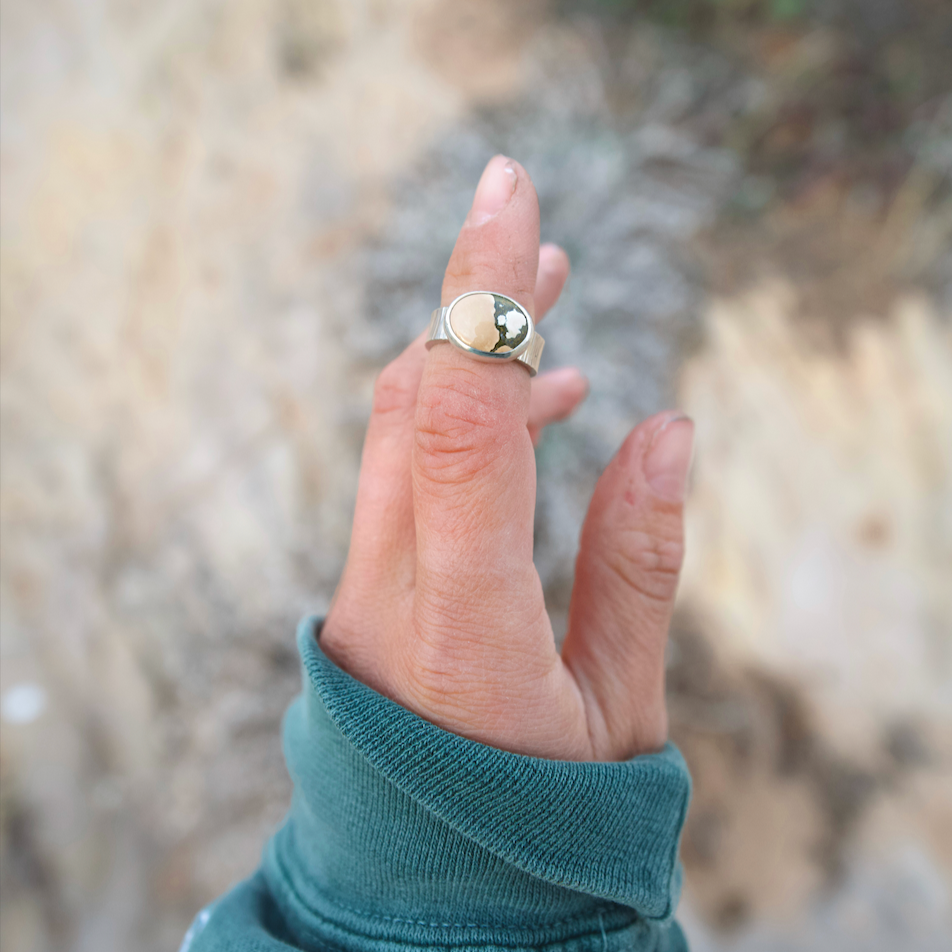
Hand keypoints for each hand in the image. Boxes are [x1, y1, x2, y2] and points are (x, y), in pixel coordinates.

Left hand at [322, 156, 692, 761]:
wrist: (426, 891)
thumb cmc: (538, 817)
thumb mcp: (615, 708)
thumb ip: (637, 564)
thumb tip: (669, 427)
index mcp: (465, 627)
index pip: (461, 425)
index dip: (484, 303)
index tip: (511, 200)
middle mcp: (393, 590)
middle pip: (412, 400)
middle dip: (469, 297)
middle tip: (527, 217)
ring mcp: (366, 587)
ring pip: (399, 426)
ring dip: (467, 352)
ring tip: (548, 293)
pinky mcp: (368, 586)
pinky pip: (405, 471)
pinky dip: (463, 419)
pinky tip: (536, 406)